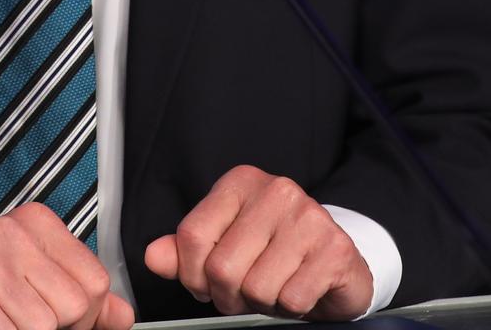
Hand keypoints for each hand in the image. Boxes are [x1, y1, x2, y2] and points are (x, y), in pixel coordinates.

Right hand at [0, 202, 134, 329]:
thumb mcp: (27, 283)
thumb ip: (79, 298)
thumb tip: (123, 316)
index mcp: (35, 224)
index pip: (95, 282)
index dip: (84, 320)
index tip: (57, 325)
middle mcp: (10, 232)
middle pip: (75, 305)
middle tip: (19, 327)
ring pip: (43, 327)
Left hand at [143, 165, 372, 320]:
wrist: (336, 263)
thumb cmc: (275, 254)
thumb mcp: (224, 246)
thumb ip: (185, 251)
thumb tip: (153, 256)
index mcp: (240, 183)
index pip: (191, 235)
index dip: (192, 274)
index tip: (205, 283)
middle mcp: (276, 191)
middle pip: (221, 267)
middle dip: (228, 294)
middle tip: (244, 291)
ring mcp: (308, 217)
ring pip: (255, 287)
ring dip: (261, 302)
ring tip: (274, 286)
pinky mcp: (334, 248)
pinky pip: (291, 299)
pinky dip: (290, 307)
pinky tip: (298, 288)